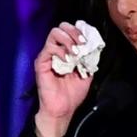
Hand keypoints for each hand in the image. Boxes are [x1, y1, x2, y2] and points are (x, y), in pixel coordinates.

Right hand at [34, 22, 92, 136]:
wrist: (63, 109)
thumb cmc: (72, 94)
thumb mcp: (87, 73)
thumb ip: (89, 59)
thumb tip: (94, 46)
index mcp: (66, 51)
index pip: (71, 31)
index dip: (80, 31)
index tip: (88, 39)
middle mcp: (56, 50)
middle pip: (62, 27)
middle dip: (74, 32)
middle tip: (82, 43)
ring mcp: (48, 55)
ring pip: (55, 32)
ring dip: (68, 39)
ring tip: (75, 52)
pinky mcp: (41, 62)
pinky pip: (49, 47)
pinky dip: (60, 50)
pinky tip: (67, 60)